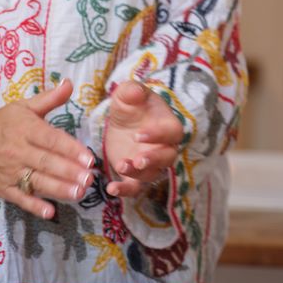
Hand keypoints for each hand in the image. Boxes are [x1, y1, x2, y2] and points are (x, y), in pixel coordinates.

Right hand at [0, 79, 94, 218]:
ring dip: (59, 189)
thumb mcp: (22, 107)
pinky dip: (34, 206)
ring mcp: (10, 172)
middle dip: (69, 172)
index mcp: (25, 130)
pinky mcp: (3, 188)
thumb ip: (49, 99)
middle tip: (90, 179)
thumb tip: (69, 83)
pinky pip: (20, 199)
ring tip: (80, 193)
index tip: (89, 158)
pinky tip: (51, 212)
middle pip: (46, 163)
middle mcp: (18, 152)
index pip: (51, 140)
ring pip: (37, 182)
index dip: (70, 149)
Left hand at [103, 81, 182, 197]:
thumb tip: (135, 91)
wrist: (124, 122)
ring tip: (121, 167)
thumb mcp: (128, 94)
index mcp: (168, 126)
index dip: (158, 135)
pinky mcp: (136, 175)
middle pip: (167, 157)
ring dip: (138, 174)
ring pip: (152, 173)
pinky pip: (136, 187)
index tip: (138, 135)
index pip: (171, 132)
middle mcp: (164, 147)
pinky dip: (126, 191)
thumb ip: (132, 91)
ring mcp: (151, 164)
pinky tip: (111, 189)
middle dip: (153, 160)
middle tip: (138, 160)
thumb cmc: (132, 105)